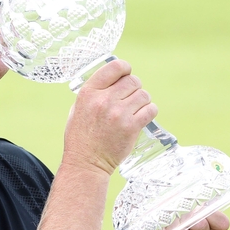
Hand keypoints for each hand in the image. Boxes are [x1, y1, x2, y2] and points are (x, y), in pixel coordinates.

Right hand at [63, 59, 157, 175]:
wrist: (86, 163)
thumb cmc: (81, 137)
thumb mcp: (78, 108)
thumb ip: (94, 92)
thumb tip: (114, 79)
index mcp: (89, 92)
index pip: (115, 67)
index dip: (125, 68)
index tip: (126, 74)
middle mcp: (104, 100)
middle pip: (132, 80)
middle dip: (134, 87)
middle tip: (130, 98)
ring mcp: (119, 113)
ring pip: (144, 94)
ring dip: (142, 100)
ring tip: (134, 109)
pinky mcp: (131, 127)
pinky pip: (151, 109)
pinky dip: (149, 111)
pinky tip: (141, 117)